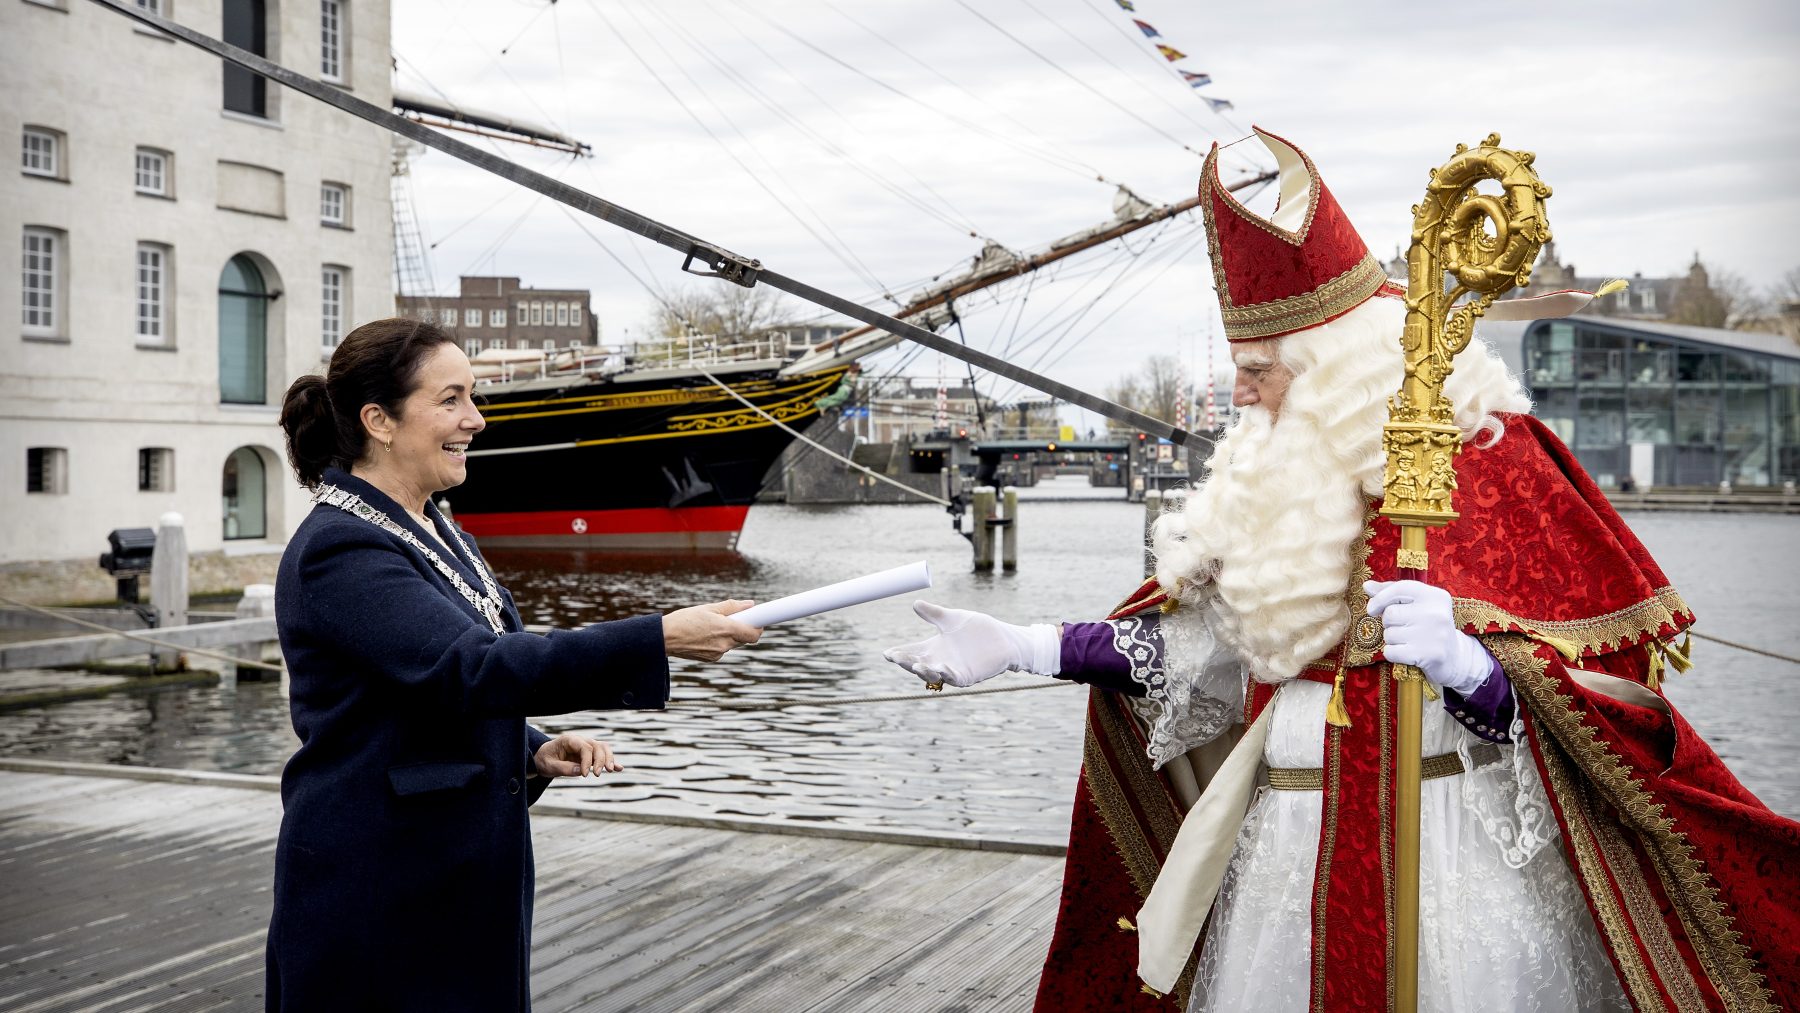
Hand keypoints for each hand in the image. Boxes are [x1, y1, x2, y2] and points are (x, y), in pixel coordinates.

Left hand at [533, 733, 621, 778]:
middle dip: (600, 760)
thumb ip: (563, 768)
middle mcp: (581, 741)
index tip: (585, 775)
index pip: (585, 748)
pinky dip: (611, 761)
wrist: (544, 757)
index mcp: (570, 740)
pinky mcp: (590, 754)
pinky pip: (603, 755)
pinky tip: (620, 768)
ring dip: (609, 759)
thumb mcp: (549, 766)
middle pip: (597, 746)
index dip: (587, 761)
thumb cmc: (545, 760)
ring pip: (603, 748)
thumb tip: (580, 771)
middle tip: (597, 775)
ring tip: (611, 770)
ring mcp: (587, 746)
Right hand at [663, 600, 761, 661]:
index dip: (759, 626)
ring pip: (731, 643)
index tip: (759, 620)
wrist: (664, 638)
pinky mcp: (710, 659)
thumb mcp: (709, 608)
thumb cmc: (684, 620)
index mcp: (726, 629)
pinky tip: (703, 634)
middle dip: (740, 627)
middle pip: (743, 637)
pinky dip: (718, 641)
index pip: (754, 634)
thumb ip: (731, 607)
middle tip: (729, 617)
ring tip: (710, 625)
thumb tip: (749, 605)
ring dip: (727, 635)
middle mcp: (725, 644)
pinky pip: (721, 649)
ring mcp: (718, 654)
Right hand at [882, 600, 1059, 688]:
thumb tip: (915, 603)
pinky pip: (953, 678)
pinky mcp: (967, 676)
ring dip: (923, 671)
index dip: (899, 653)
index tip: (886, 653)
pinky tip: (940, 668)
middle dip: (906, 662)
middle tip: (895, 657)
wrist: (1005, 639)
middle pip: (917, 664)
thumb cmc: (979, 629)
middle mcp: (940, 661)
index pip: (911, 652)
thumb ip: (934, 614)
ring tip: (915, 665)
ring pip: (932, 675)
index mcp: (934, 648)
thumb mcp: (952, 619)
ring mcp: (953, 671)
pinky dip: (946, 674)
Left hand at [1364, 580, 1494, 696]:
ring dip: (1392, 640)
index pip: (1400, 588)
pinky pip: (1391, 651)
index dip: (1380, 598)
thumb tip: (1367, 586)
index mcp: (1435, 596)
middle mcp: (1436, 613)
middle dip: (1389, 623)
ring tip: (1410, 641)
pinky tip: (1407, 653)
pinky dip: (1393, 654)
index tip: (1372, 609)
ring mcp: (1434, 634)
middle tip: (1405, 629)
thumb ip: (1392, 593)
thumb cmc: (1428, 627)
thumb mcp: (1417, 605)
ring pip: (1389, 634)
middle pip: (1390, 614)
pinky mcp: (1428, 655)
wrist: (1453, 657)